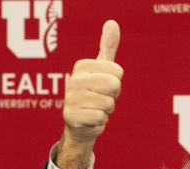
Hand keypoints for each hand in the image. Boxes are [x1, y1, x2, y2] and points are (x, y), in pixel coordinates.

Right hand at [57, 20, 121, 168]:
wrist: (78, 124)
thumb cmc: (93, 92)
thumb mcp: (101, 69)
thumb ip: (108, 46)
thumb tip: (112, 23)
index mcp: (82, 66)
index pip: (118, 72)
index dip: (116, 82)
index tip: (103, 86)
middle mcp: (74, 80)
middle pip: (114, 86)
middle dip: (113, 96)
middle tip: (101, 98)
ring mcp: (71, 99)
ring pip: (109, 104)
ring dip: (106, 111)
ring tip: (94, 109)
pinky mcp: (71, 117)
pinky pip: (101, 118)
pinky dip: (100, 122)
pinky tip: (90, 120)